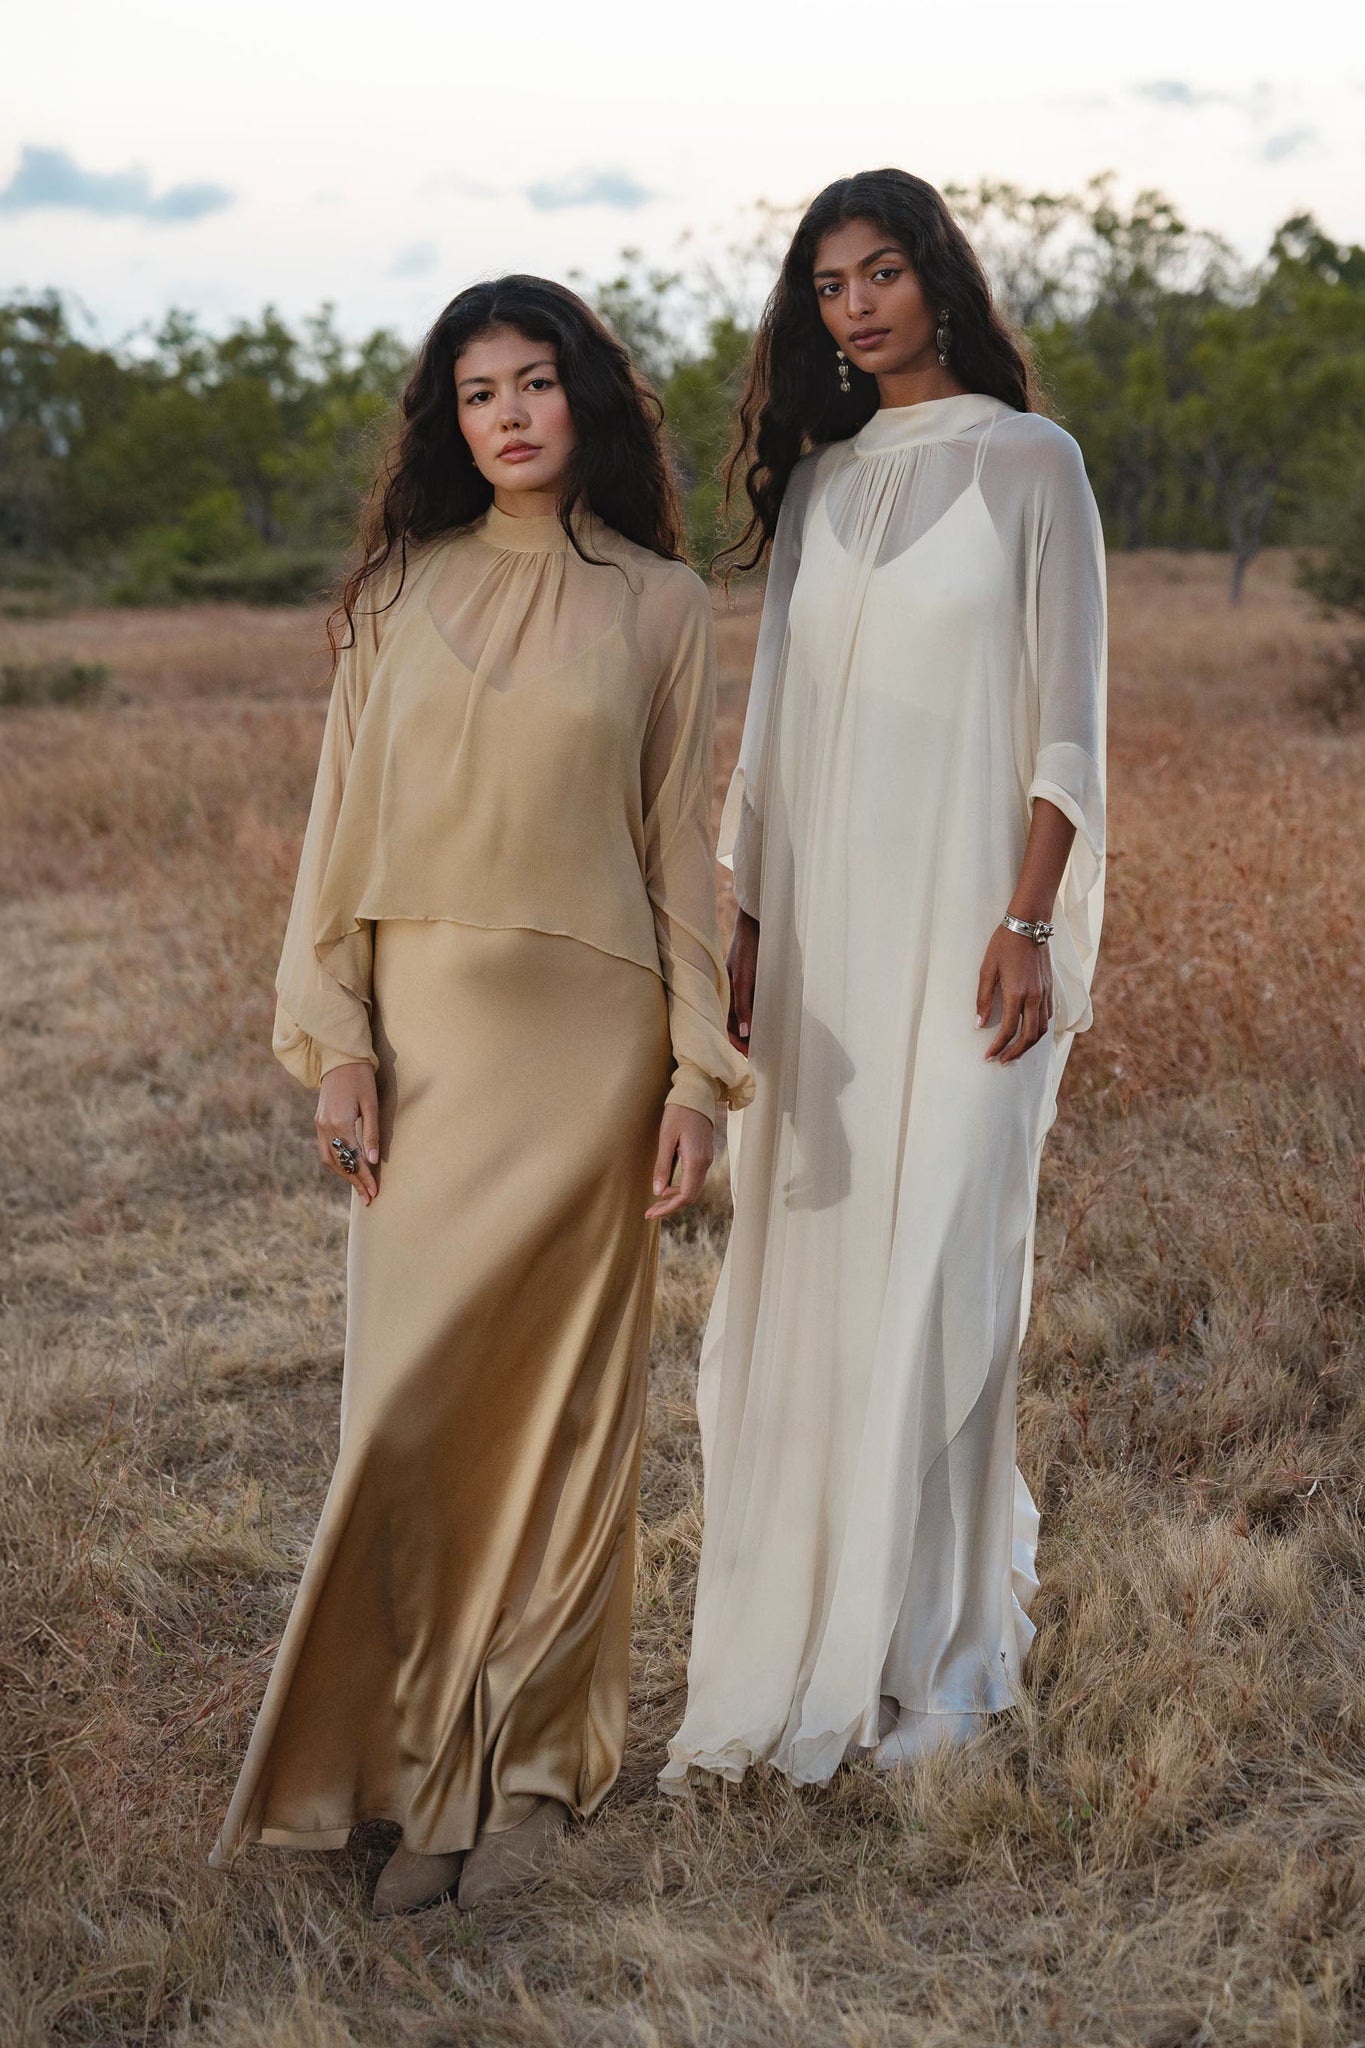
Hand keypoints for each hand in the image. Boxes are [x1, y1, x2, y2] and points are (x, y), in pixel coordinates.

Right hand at [315, 1062, 380, 1203]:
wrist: (339, 1059)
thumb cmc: (361, 1078)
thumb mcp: (371, 1104)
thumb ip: (371, 1132)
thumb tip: (372, 1159)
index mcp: (340, 1123)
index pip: (353, 1159)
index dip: (364, 1178)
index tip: (374, 1193)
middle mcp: (326, 1127)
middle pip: (340, 1163)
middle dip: (354, 1182)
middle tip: (369, 1197)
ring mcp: (319, 1125)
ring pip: (329, 1159)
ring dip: (344, 1175)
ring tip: (359, 1187)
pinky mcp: (318, 1122)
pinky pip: (325, 1150)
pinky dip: (336, 1163)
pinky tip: (347, 1169)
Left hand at [645, 1105, 714, 1220]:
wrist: (696, 1095)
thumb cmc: (679, 1113)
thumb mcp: (665, 1138)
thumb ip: (662, 1166)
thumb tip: (657, 1191)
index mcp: (695, 1161)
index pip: (684, 1196)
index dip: (668, 1208)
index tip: (651, 1212)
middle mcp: (704, 1163)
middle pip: (690, 1197)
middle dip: (671, 1207)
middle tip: (650, 1212)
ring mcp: (707, 1160)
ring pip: (693, 1190)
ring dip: (676, 1199)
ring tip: (656, 1201)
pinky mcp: (704, 1156)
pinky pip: (695, 1180)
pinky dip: (681, 1188)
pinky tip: (668, 1187)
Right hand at [726, 910, 759, 1053]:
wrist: (759, 922)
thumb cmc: (748, 949)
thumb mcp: (743, 980)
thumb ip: (743, 1006)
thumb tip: (743, 1033)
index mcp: (724, 993)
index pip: (726, 1026)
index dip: (737, 1042)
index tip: (750, 1054)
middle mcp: (732, 992)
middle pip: (736, 1024)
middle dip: (746, 1039)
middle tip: (762, 1052)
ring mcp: (744, 986)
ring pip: (746, 1015)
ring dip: (755, 1028)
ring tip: (768, 1039)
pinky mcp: (755, 981)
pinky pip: (756, 1002)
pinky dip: (761, 1014)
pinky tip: (773, 1019)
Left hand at [976, 928, 1053, 1064]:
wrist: (1029, 925)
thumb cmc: (1004, 945)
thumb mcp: (987, 970)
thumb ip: (983, 999)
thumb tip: (978, 1024)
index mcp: (1017, 994)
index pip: (1008, 1031)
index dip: (997, 1047)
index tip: (988, 1057)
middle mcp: (1034, 997)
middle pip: (1029, 1037)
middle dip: (1015, 1052)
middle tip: (1001, 1060)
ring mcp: (1045, 993)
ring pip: (1042, 1029)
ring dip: (1029, 1044)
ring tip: (1014, 1050)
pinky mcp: (1050, 988)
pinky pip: (1048, 1016)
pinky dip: (1039, 1029)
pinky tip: (1028, 1031)